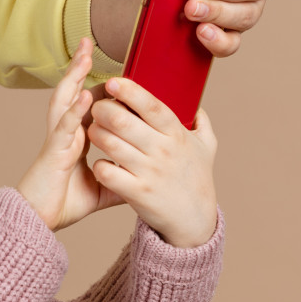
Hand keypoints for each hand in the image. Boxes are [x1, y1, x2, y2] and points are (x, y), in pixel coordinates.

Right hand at [17, 39, 123, 229]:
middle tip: (88, 44)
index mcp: (75, 139)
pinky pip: (64, 128)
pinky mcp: (53, 153)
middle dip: (79, 69)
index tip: (110, 69)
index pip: (86, 105)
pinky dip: (74, 111)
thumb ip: (120, 178)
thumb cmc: (63, 204)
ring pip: (63, 101)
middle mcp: (65, 134)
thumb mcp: (103, 190)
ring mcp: (58, 141)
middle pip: (72, 93)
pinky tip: (83, 96)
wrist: (39, 221)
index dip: (95, 86)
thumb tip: (143, 178)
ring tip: (83, 55)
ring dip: (73, 77)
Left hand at [87, 77, 217, 247]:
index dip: (130, 91)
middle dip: (102, 109)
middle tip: (96, 109)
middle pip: (123, 121)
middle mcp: (163, 150)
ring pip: (110, 143)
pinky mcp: (137, 193)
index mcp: (177, 134)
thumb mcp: (207, 148)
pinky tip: (100, 161)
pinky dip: (99, 164)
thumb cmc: (197, 180)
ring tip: (94, 131)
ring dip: (96, 133)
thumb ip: (202, 124)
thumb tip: (198, 107)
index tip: (113, 81)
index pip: (151, 106)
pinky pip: (107, 172)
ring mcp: (149, 172)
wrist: (195, 219)